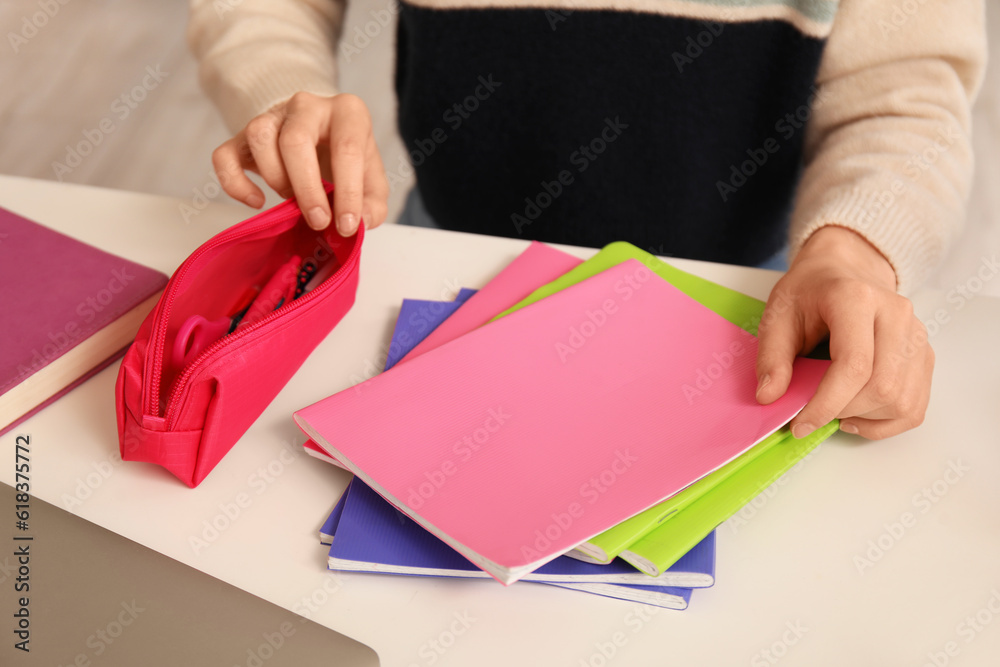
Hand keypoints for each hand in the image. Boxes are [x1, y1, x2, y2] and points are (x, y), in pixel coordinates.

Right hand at [212, 92, 388, 234]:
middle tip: (319, 220)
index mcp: (347, 112)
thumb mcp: (370, 178)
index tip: (348, 226)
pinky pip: (224, 155)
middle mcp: (307, 106)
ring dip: (275, 178)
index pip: (346, 149)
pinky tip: (256, 201)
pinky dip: (235, 183)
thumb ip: (374, 202)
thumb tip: (364, 221)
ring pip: (259, 137)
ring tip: (291, 198)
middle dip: (308, 189)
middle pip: (295, 140)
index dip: (348, 193)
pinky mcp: (242, 135)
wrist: (318, 136)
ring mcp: (271, 116)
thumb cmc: (345, 158)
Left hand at [755, 226, 933, 439]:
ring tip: (834, 408)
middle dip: (843, 411)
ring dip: (864, 418)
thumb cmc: (809, 292)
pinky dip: (885, 422)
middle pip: (882, 387)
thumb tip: (769, 397)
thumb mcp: (777, 316)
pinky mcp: (923, 354)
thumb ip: (771, 357)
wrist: (845, 269)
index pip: (854, 365)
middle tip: (813, 412)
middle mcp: (896, 315)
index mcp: (856, 299)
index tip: (800, 425)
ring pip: (902, 401)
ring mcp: (916, 335)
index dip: (826, 404)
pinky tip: (857, 413)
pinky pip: (914, 406)